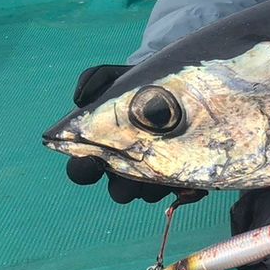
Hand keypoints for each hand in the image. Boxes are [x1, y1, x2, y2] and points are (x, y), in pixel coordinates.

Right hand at [65, 63, 185, 203]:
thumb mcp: (114, 76)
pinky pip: (180, 191)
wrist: (176, 85)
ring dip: (154, 186)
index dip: (81, 170)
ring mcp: (152, 175)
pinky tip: (189, 172)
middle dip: (123, 187)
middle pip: (118, 191)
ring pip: (148, 194)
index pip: (81, 170)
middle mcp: (125, 167)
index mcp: (103, 149)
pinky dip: (184, 187)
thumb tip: (80, 98)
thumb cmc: (136, 85)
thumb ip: (94, 79)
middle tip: (132, 173)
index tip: (89, 160)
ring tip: (166, 168)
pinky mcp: (179, 176)